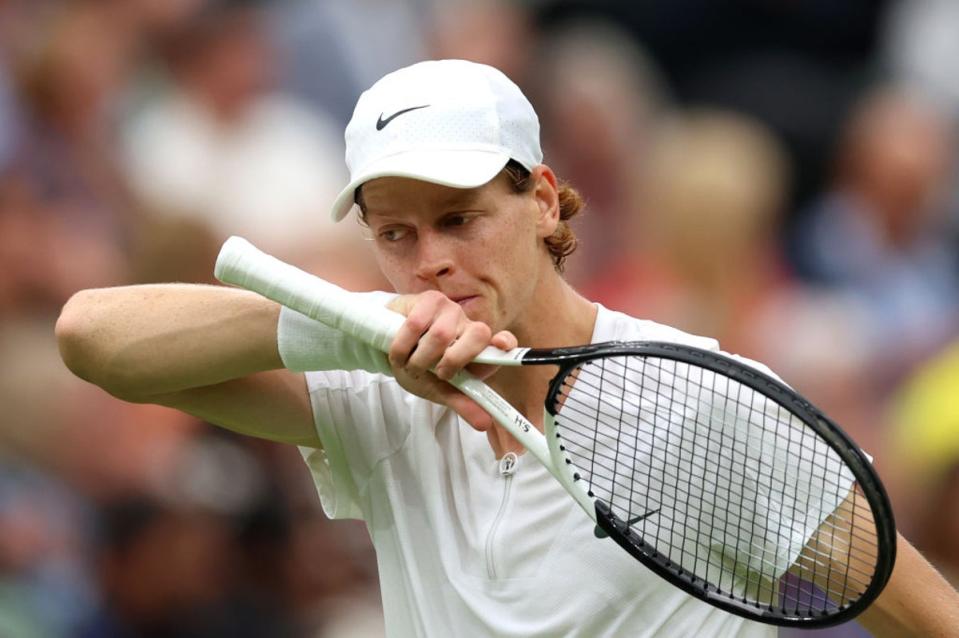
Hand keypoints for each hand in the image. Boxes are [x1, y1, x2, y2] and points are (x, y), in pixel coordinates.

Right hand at [386, 291, 516, 430]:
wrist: (386, 345)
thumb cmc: (418, 366)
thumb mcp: (439, 390)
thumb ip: (462, 403)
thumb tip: (484, 424)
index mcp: (479, 349)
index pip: (504, 342)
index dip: (505, 343)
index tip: (503, 346)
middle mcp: (469, 327)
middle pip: (477, 335)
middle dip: (453, 361)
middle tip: (436, 373)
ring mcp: (451, 310)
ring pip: (441, 335)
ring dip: (420, 359)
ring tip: (411, 364)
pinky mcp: (429, 299)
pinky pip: (416, 324)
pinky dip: (403, 346)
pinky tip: (399, 352)